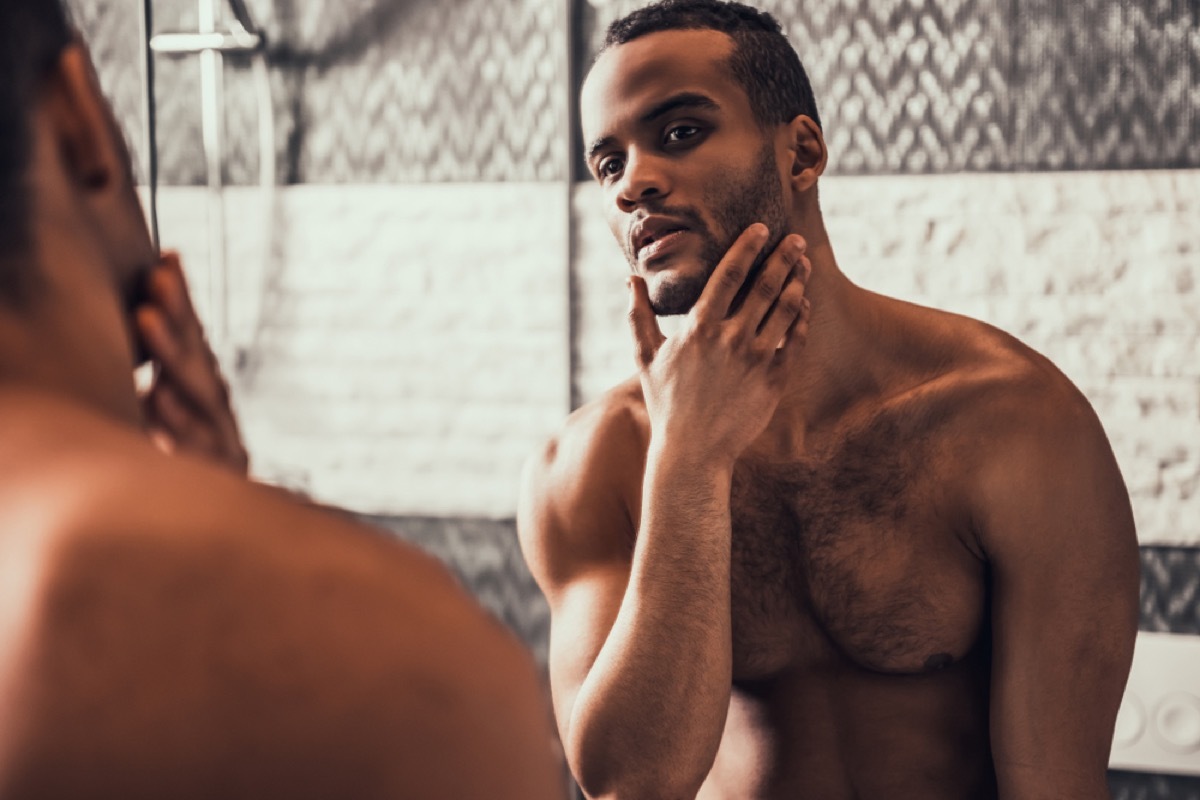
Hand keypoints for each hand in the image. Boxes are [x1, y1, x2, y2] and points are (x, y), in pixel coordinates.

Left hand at [135, 252, 249, 473]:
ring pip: (201, 397)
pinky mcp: (219, 487)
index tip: (166, 257)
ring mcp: (223, 453)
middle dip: (178, 316)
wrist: (213, 554)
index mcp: (207, 406)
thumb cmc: (171, 492)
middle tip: (156, 276)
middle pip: (200, 362)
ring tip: (146, 318)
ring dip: (172, 356)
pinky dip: (176, 426)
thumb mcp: (165, 436)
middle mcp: (220, 423)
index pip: (196, 344)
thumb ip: (163, 397)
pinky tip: (154, 402)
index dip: (183, 303)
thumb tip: (136, 350)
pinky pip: (197, 453)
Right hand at [627, 224, 810, 467]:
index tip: (761, 229)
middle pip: (764, 286)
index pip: (728, 274)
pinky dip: (801, 319)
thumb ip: (639, 315)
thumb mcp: (646, 357)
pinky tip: (803, 305)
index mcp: (699, 328)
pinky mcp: (774, 380)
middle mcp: (730, 338)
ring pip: (784, 309)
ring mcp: (755, 359)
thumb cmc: (666, 403)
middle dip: (782, 258)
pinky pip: (794, 341)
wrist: (692, 451)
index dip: (747, 247)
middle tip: (795, 239)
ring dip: (797, 283)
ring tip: (804, 265)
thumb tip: (631, 280)